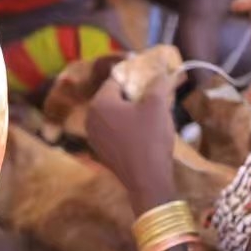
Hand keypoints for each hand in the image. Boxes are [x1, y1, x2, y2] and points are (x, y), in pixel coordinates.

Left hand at [85, 75, 178, 213]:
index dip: (135, 76)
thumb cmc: (150, 137)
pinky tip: (143, 132)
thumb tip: (160, 72)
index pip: (116, 80)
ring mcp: (93, 136)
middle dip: (133, 94)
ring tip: (152, 113)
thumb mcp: (157, 105)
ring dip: (130, 111)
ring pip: (114, 115)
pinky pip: (114, 130)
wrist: (146, 178)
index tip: (150, 77)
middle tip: (153, 95)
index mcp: (99, 104)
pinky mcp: (101, 150)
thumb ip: (157, 83)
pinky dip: (127, 126)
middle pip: (113, 97)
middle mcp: (90, 118)